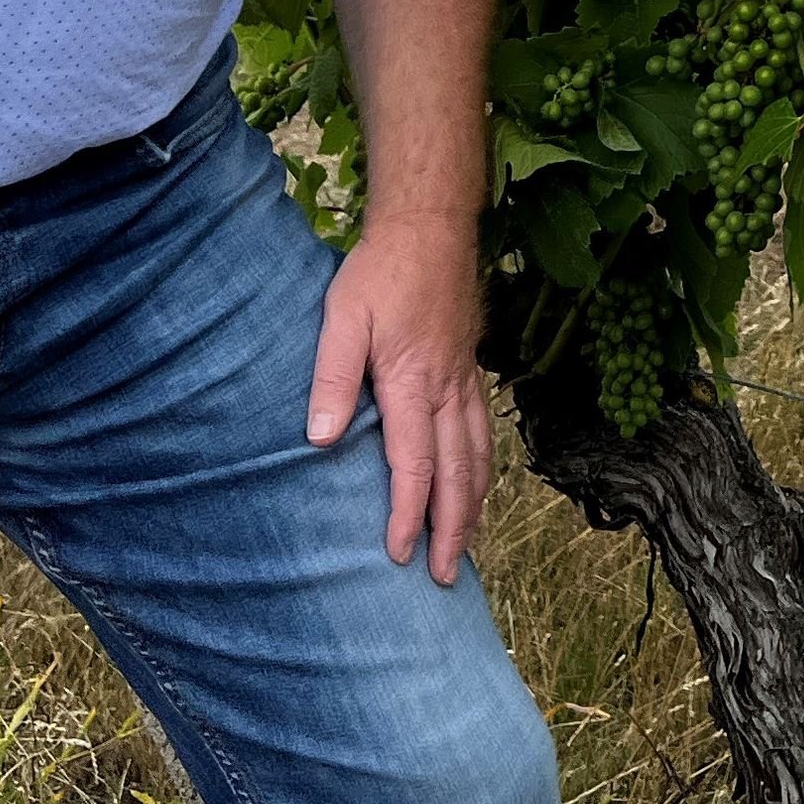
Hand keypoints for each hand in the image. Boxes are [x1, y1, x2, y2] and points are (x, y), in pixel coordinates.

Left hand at [305, 215, 491, 585]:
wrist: (432, 227)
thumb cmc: (381, 272)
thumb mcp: (342, 318)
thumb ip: (332, 378)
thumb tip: (319, 441)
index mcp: (414, 383)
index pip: (414, 466)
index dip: (407, 515)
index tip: (398, 555)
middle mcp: (448, 391)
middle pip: (458, 475)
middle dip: (453, 531)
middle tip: (445, 577)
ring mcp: (466, 381)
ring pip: (479, 458)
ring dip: (474, 507)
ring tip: (466, 547)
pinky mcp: (471, 370)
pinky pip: (484, 434)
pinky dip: (484, 471)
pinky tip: (477, 485)